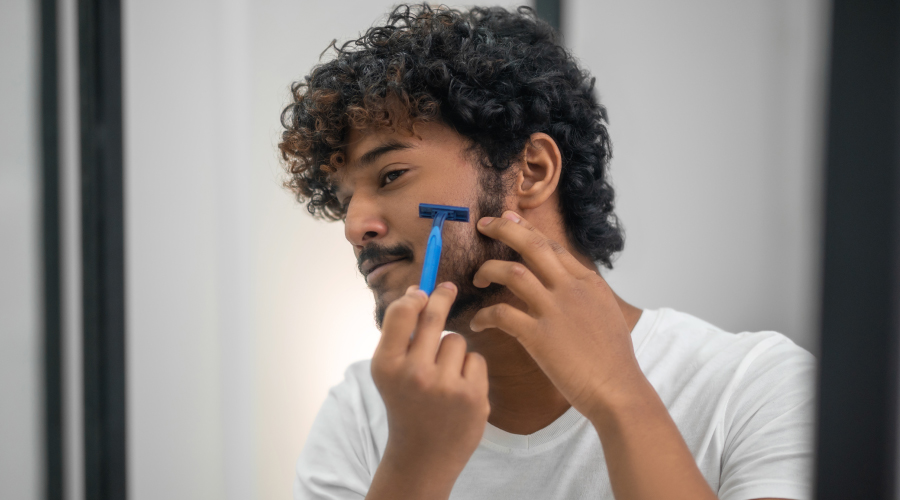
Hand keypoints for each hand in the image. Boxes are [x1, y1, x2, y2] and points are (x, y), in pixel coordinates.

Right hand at [369, 283, 489, 496]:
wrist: (423, 456)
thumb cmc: (406, 404)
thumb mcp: (390, 372)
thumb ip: (399, 334)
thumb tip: (420, 291)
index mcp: (387, 366)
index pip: (401, 313)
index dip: (415, 296)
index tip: (424, 290)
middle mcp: (414, 374)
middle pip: (433, 316)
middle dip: (442, 297)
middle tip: (448, 288)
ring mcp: (446, 386)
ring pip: (456, 340)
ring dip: (452, 351)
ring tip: (442, 377)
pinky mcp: (472, 396)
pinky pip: (475, 359)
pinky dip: (469, 370)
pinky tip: (458, 392)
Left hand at [470, 211, 643, 417]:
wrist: (618, 389)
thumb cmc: (612, 359)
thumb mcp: (605, 313)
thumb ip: (583, 293)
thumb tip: (566, 283)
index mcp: (588, 282)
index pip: (552, 246)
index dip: (527, 230)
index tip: (509, 220)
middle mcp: (571, 289)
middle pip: (532, 246)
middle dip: (504, 230)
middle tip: (485, 224)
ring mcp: (555, 311)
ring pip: (513, 273)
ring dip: (489, 270)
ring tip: (477, 278)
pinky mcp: (539, 336)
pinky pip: (502, 315)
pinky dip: (484, 316)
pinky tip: (477, 324)